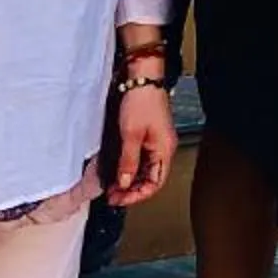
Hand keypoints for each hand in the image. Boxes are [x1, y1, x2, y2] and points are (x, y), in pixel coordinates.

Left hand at [105, 85, 177, 207]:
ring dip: (129, 180)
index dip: (137, 195)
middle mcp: (163, 149)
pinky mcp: (148, 135)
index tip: (119, 199)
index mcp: (164, 150)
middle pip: (150, 179)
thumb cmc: (142, 101)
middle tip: (112, 196)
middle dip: (131, 190)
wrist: (143, 78)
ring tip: (113, 187)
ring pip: (145, 171)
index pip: (154, 184)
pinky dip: (130, 168)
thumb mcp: (131, 135)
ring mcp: (156, 142)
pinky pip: (141, 159)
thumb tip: (125, 182)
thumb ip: (128, 161)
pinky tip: (119, 171)